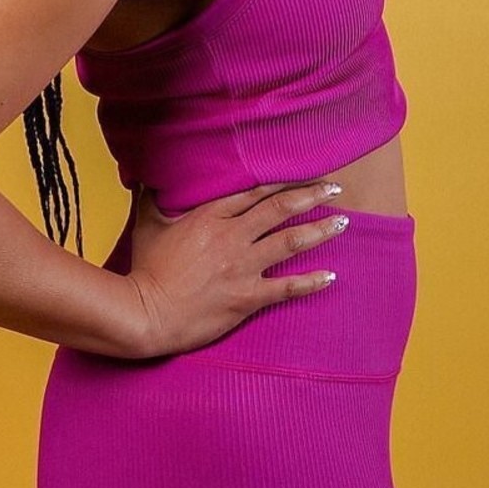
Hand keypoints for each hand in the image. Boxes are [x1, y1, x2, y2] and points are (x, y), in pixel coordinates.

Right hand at [125, 180, 349, 358]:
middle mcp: (231, 236)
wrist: (145, 313)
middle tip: (335, 188)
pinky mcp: (246, 298)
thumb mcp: (147, 223)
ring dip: (320, 230)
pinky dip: (311, 281)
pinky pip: (287, 287)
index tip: (304, 174)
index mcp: (209, 215)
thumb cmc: (145, 269)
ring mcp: (241, 267)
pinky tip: (331, 275)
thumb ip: (153, 196)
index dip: (283, 181)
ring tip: (343, 222)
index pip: (255, 192)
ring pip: (290, 242)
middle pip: (279, 209)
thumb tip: (148, 174)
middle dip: (311, 195)